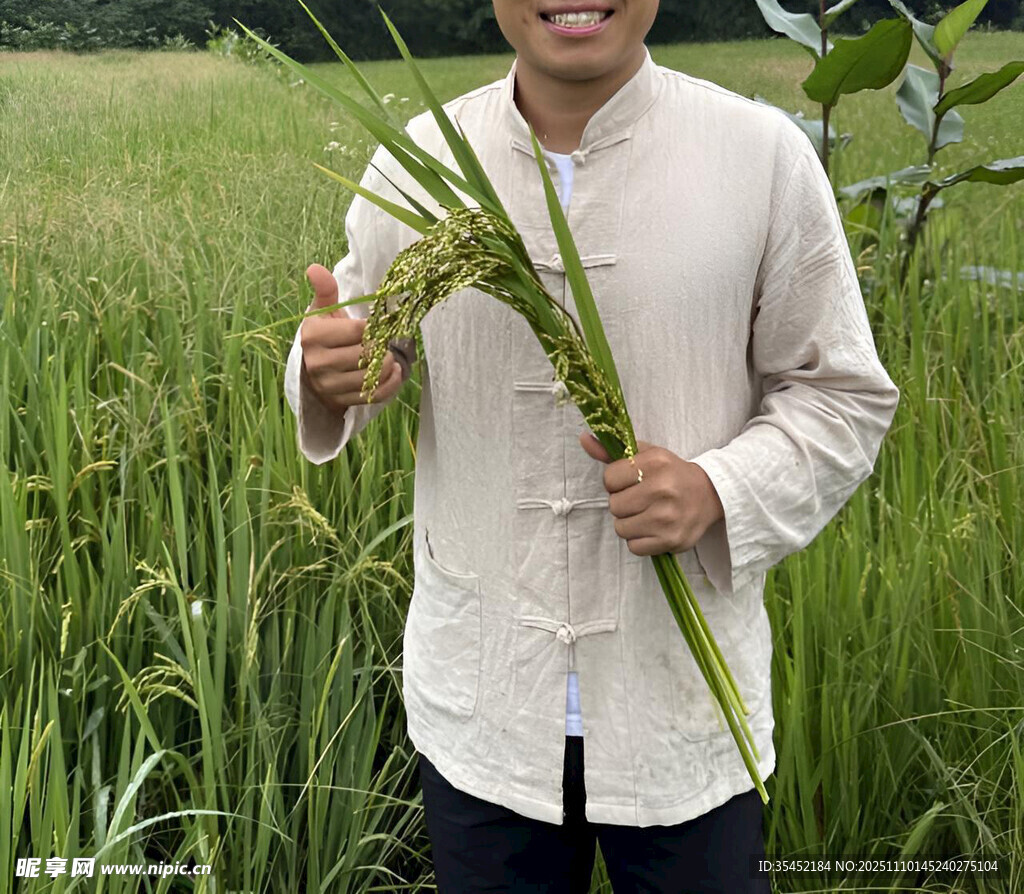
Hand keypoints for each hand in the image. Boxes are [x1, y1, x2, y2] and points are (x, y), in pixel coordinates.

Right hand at [299, 263, 403, 413]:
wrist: (312, 370)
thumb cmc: (323, 336)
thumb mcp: (322, 311)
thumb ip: (325, 290)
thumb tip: (315, 268)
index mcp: (314, 336)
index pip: (357, 331)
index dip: (374, 328)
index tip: (377, 327)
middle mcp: (318, 363)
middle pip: (365, 355)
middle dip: (381, 347)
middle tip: (386, 343)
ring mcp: (330, 385)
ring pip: (370, 377)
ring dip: (388, 366)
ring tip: (390, 357)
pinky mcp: (341, 401)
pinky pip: (373, 395)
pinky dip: (390, 385)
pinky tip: (394, 373)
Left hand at [579, 431, 724, 556]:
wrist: (710, 495)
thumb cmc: (671, 474)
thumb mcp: (646, 455)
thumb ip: (612, 451)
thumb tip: (583, 438)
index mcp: (655, 463)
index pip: (609, 479)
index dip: (615, 482)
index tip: (630, 482)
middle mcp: (662, 489)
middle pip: (614, 505)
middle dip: (622, 503)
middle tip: (639, 499)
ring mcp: (667, 517)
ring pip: (621, 528)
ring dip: (629, 523)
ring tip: (646, 513)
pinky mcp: (672, 540)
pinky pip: (634, 547)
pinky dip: (639, 540)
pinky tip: (652, 528)